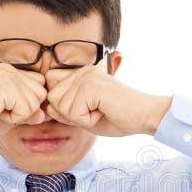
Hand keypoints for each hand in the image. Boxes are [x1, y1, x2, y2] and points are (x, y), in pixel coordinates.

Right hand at [0, 63, 47, 140]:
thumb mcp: (12, 117)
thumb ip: (30, 113)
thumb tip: (45, 114)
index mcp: (10, 72)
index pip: (39, 88)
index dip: (28, 106)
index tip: (6, 109)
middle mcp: (10, 69)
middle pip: (41, 94)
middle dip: (26, 111)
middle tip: (2, 111)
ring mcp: (8, 75)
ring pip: (36, 102)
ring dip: (20, 115)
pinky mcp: (6, 85)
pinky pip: (27, 109)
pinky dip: (14, 118)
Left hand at [44, 64, 171, 136]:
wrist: (145, 116)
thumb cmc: (118, 118)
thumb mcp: (84, 117)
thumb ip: (64, 111)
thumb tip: (47, 108)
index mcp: (79, 75)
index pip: (52, 94)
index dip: (65, 110)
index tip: (89, 111)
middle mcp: (81, 71)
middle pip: (53, 101)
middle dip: (71, 115)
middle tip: (96, 112)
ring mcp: (86, 75)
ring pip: (61, 107)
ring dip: (80, 118)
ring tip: (101, 111)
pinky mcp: (91, 85)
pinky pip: (73, 113)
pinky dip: (87, 120)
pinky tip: (103, 111)